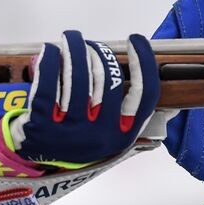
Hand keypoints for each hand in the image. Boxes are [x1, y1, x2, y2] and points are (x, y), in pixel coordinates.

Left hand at [0, 30, 159, 180]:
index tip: (137, 39)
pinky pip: (48, 84)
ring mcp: (70, 131)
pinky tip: (48, 50)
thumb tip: (169, 97)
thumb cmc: (75, 143)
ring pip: (79, 77)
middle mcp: (100, 135)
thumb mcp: (108, 138)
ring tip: (71, 38)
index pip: (144, 95)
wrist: (34, 166)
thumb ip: (130, 118)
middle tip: (89, 42)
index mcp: (122, 136)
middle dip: (99, 52)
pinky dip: (48, 62)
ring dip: (75, 49)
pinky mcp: (42, 125)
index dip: (145, 63)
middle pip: (109, 79)